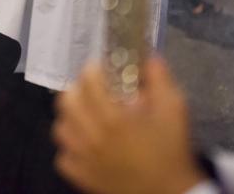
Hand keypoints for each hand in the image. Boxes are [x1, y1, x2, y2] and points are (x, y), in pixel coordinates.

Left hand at [53, 57, 205, 193]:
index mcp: (111, 118)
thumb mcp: (174, 109)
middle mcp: (90, 136)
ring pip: (60, 128)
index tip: (103, 69)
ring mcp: (82, 159)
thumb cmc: (172, 150)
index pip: (88, 81)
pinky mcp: (80, 177)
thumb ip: (159, 79)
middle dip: (78, 90)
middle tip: (92, 90)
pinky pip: (62, 157)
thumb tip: (149, 56)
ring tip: (86, 116)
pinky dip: (70, 148)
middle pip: (66, 102)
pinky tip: (85, 145)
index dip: (94, 70)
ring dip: (71, 118)